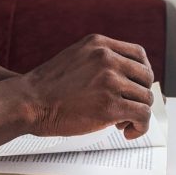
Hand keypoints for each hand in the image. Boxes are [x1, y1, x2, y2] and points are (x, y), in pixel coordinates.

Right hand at [22, 34, 153, 139]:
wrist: (29, 101)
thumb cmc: (48, 85)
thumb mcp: (76, 56)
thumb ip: (99, 59)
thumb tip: (125, 75)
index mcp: (98, 44)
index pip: (138, 54)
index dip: (142, 72)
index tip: (137, 85)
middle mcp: (106, 58)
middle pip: (146, 76)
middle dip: (140, 93)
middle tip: (128, 106)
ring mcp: (109, 81)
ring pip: (145, 97)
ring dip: (138, 112)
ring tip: (122, 120)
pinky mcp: (110, 106)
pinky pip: (142, 116)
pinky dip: (140, 127)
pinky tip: (127, 131)